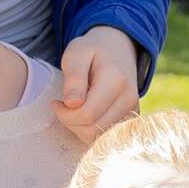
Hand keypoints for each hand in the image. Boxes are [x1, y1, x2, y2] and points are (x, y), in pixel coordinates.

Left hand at [53, 25, 140, 143]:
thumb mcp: (76, 53)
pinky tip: (85, 114)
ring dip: (79, 128)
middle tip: (63, 106)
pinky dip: (90, 130)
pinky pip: (104, 137)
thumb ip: (74, 78)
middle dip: (70, 122)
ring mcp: (133, 111)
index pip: (87, 114)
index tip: (55, 102)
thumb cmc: (92, 50)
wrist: (118, 49)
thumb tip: (73, 104)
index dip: (65, 114)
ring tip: (74, 109)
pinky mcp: (131, 120)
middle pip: (92, 130)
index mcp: (116, 80)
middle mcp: (129, 99)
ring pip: (97, 138)